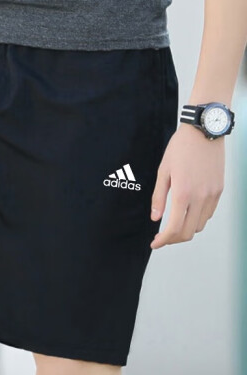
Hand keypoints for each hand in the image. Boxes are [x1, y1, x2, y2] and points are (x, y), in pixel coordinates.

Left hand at [150, 122, 224, 248]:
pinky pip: (209, 213)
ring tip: (172, 226)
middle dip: (173, 239)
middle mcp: (201, 197)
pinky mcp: (220, 189)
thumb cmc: (180, 148)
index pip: (174, 228)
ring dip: (186, 230)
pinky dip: (196, 219)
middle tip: (161, 238)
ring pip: (200, 225)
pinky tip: (186, 214)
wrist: (204, 130)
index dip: (163, 240)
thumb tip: (155, 218)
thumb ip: (158, 197)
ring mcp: (213, 194)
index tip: (154, 243)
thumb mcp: (163, 172)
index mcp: (183, 193)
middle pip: (188, 232)